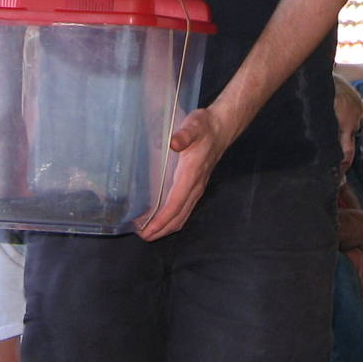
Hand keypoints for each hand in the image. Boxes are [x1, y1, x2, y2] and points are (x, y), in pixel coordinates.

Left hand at [136, 106, 237, 241]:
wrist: (221, 128)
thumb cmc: (204, 127)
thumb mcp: (193, 126)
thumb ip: (184, 135)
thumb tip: (174, 143)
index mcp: (191, 175)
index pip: (175, 205)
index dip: (161, 220)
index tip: (147, 230)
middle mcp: (195, 186)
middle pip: (178, 217)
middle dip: (161, 230)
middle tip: (141, 236)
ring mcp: (196, 188)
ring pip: (182, 216)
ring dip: (166, 227)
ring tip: (148, 232)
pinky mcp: (196, 186)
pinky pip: (184, 209)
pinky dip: (172, 218)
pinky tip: (161, 218)